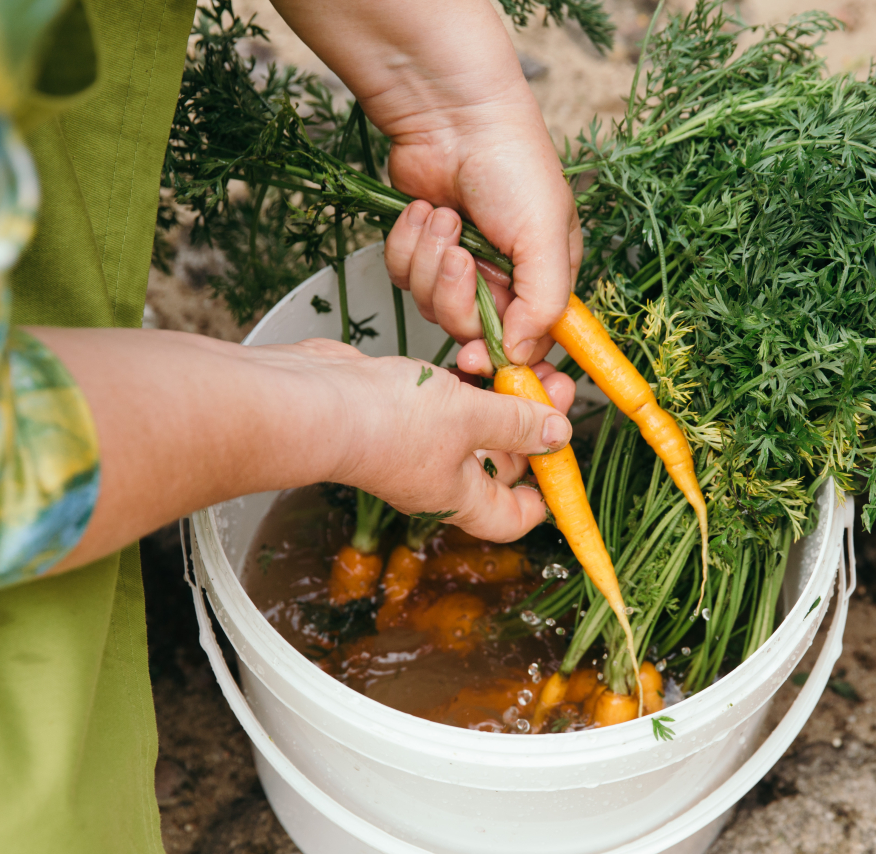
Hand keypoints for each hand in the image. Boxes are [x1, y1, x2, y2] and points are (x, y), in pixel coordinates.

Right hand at [244, 338, 578, 541]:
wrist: (313, 401)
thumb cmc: (385, 423)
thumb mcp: (470, 419)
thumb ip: (517, 424)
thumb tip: (558, 435)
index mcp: (459, 497)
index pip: (511, 518)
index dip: (543, 499)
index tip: (562, 463)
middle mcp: (438, 477)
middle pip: (501, 462)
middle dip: (532, 425)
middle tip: (554, 386)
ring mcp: (416, 444)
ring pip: (475, 424)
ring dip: (501, 395)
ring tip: (521, 363)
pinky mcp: (399, 409)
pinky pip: (446, 400)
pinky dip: (465, 381)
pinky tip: (475, 357)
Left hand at [266, 0, 581, 372]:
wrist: (450, 114)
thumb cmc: (512, 164)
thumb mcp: (546, 235)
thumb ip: (543, 302)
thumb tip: (523, 356)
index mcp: (544, 279)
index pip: (529, 344)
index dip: (503, 359)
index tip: (478, 360)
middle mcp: (502, 279)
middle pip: (472, 332)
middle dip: (457, 296)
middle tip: (460, 259)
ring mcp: (457, 267)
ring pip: (431, 306)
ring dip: (430, 261)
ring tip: (444, 216)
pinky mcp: (419, 251)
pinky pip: (402, 278)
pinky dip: (407, 244)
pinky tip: (423, 209)